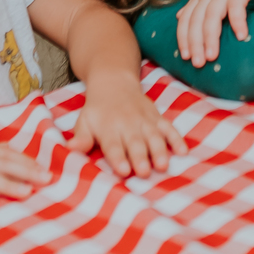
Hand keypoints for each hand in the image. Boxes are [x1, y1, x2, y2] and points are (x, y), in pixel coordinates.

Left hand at [68, 73, 186, 178]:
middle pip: (135, 142)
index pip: (113, 145)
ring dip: (160, 150)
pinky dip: (177, 139)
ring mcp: (145, 119)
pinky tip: (183, 151)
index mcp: (108, 127)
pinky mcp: (157, 117)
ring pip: (154, 136)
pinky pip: (169, 127)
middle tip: (145, 172)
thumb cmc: (97, 110)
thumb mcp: (84, 121)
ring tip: (163, 165)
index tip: (124, 171)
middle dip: (140, 157)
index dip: (118, 158)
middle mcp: (127, 123)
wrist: (114, 81)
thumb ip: (81, 137)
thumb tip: (70, 149)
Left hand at [177, 0, 253, 62]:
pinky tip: (241, 35)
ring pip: (212, 15)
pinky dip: (237, 20)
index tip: (185, 56)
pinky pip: (237, 4)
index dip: (184, 37)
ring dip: (210, 37)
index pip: (186, 18)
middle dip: (195, 43)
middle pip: (196, 20)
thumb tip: (179, 17)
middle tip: (197, 63)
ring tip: (212, 56)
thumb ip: (196, 2)